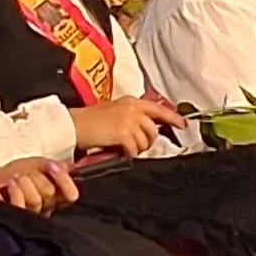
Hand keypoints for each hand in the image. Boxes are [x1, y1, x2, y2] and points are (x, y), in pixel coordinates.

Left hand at [0, 157, 79, 214]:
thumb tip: (66, 167)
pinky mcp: (15, 218)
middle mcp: (46, 208)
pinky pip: (20, 207)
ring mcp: (31, 215)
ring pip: (36, 200)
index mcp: (57, 196)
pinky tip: (11, 184)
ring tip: (17, 177)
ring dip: (26, 182)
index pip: (71, 195)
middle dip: (38, 177)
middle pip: (50, 193)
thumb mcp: (37, 165)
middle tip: (28, 172)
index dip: (65, 181)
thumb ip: (53, 167)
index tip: (54, 167)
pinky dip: (16, 192)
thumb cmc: (16, 173)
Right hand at [69, 95, 184, 157]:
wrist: (73, 125)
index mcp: (130, 102)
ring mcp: (129, 121)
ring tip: (123, 148)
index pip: (158, 108)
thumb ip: (130, 116)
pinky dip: (128, 154)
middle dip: (147, 141)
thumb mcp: (112, 111)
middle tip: (135, 146)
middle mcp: (132, 109)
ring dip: (136, 148)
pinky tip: (119, 152)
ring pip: (145, 141)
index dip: (173, 117)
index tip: (182, 124)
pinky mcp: (124, 133)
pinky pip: (134, 150)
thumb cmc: (87, 120)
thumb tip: (142, 129)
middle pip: (153, 130)